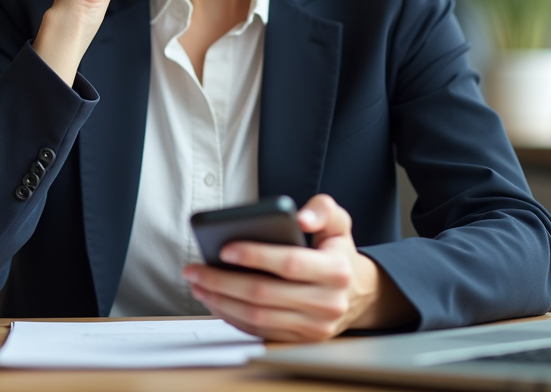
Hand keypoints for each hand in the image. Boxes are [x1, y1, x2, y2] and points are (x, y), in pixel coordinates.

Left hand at [182, 194, 413, 341]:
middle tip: (194, 268)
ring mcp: (314, 327)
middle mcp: (327, 303)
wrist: (356, 293)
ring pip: (257, 317)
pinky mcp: (300, 340)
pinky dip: (230, 316)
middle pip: (264, 294)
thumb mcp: (338, 224)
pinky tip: (213, 299)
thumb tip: (301, 217)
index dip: (256, 256)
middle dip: (222, 281)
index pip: (290, 263)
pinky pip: (258, 331)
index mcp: (336, 271)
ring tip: (197, 283)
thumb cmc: (336, 252)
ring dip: (220, 301)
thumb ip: (323, 209)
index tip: (224, 249)